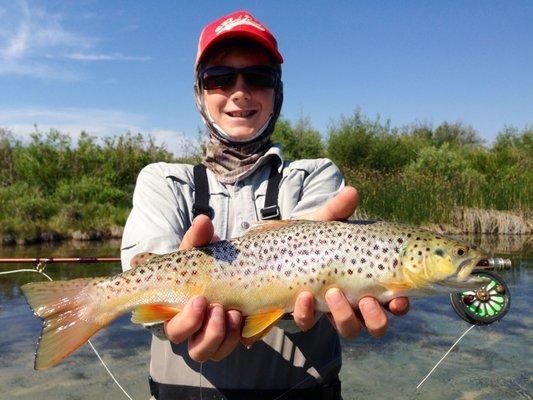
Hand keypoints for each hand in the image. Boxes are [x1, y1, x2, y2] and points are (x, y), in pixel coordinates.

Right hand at [163, 215, 241, 361]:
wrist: (233, 267)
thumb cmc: (206, 261)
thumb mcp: (201, 249)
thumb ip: (199, 237)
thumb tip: (203, 220)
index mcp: (177, 311)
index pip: (171, 329)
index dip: (184, 321)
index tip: (199, 299)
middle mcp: (195, 330)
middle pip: (195, 350)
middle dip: (208, 332)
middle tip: (219, 308)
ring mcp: (216, 335)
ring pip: (215, 353)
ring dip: (224, 336)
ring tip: (234, 312)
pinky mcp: (236, 334)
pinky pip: (240, 344)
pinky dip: (245, 334)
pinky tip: (249, 318)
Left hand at [291, 186, 409, 337]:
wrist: (273, 250)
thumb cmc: (309, 238)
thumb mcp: (323, 223)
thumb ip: (337, 211)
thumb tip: (352, 191)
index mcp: (367, 279)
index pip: (394, 300)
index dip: (400, 304)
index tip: (398, 299)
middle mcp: (353, 301)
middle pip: (377, 324)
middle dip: (375, 318)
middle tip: (365, 300)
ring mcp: (329, 310)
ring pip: (349, 329)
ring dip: (345, 316)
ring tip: (333, 293)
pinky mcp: (305, 314)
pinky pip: (309, 323)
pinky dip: (307, 313)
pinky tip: (303, 295)